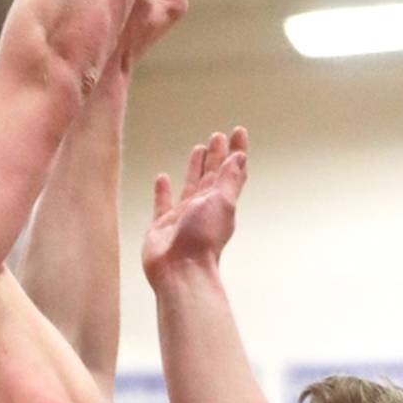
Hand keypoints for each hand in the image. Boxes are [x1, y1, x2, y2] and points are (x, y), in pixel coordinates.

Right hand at [142, 127, 247, 283]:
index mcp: (220, 201)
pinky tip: (163, 178)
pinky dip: (163, 191)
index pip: (231, 170)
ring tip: (197, 150)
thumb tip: (240, 157)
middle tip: (217, 136)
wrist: (179, 270)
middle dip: (216, 156)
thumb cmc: (202, 239)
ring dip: (195, 168)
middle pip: (212, 175)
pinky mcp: (162, 226)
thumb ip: (229, 180)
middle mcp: (203, 207)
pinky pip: (163, 203)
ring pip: (190, 185)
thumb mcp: (222, 203)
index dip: (235, 151)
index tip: (238, 131)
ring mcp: (183, 216)